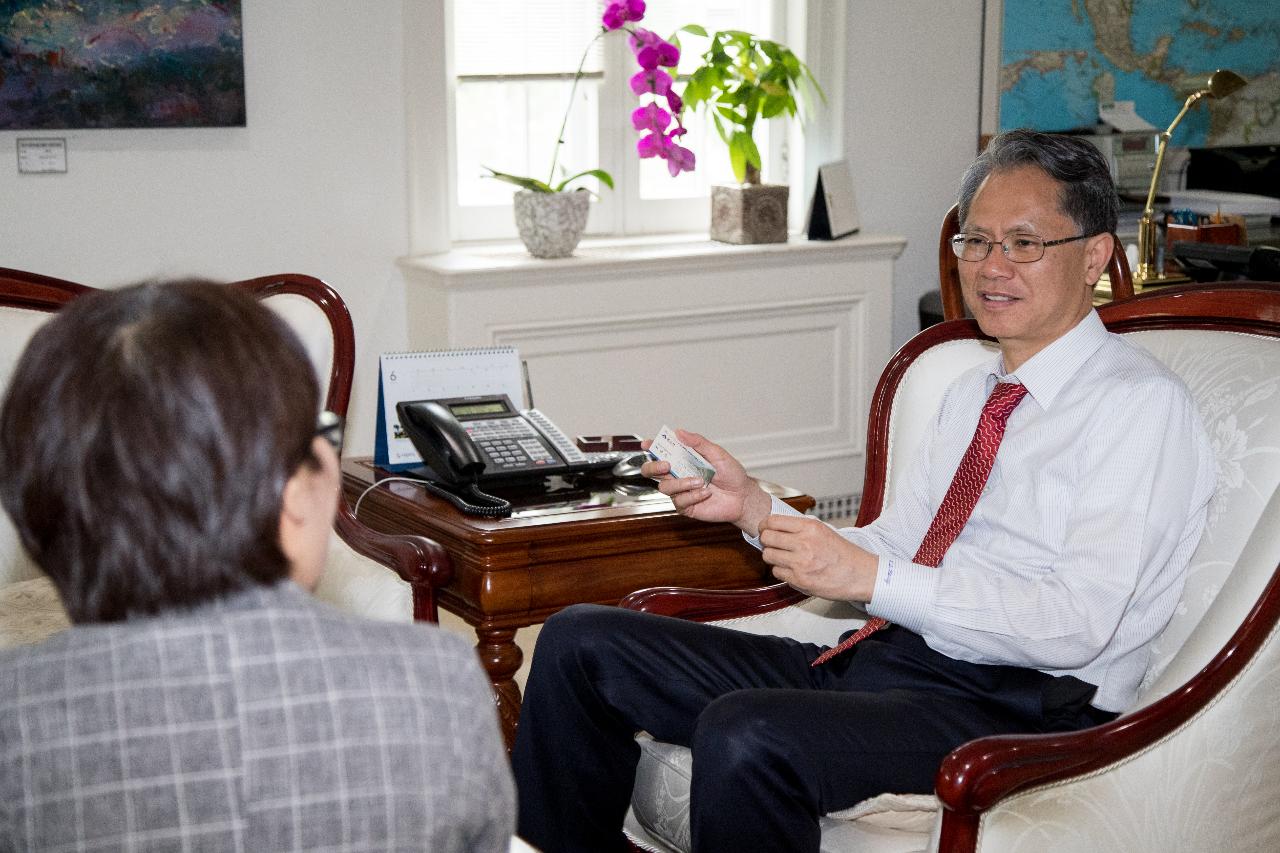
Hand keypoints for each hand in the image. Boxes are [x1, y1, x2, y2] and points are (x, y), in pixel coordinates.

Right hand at [640, 428, 771, 532]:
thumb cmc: (731, 474)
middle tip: (667, 465)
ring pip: (665, 486)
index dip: (651, 447)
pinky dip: (693, 495)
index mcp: (683, 459)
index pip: (662, 452)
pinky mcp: (685, 506)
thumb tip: (679, 432)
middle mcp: (678, 474)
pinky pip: (679, 501)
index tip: (646, 444)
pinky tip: (705, 493)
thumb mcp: (717, 453)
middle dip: (653, 467)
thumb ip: (698, 443)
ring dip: (682, 483)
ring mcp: (680, 491)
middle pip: (651, 471)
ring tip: (700, 481)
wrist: (742, 497)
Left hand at [758, 514, 877, 601]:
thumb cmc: (843, 554)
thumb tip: (776, 526)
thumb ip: (800, 528)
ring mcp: (800, 562)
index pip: (772, 521)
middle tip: (772, 544)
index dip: (765, 526)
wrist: (859, 574)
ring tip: (784, 558)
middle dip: (766, 541)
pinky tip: (792, 569)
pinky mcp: (799, 580)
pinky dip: (781, 571)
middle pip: (766, 538)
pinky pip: (777, 572)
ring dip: (773, 557)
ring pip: (768, 556)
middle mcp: (803, 543)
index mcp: (809, 527)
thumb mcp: (823, 531)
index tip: (765, 529)